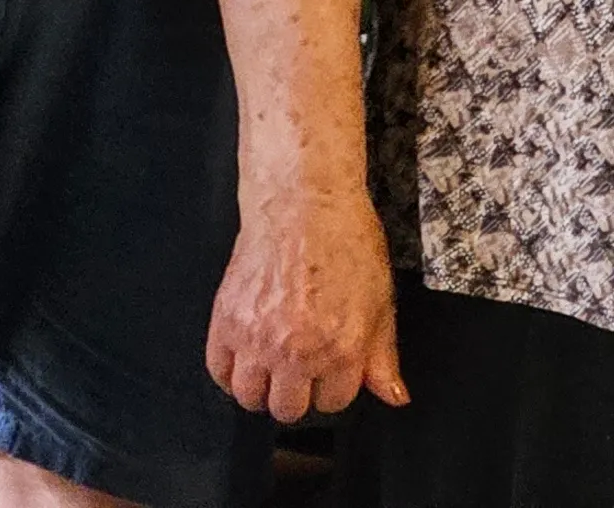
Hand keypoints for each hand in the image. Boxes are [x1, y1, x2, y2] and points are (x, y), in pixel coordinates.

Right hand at [207, 184, 406, 419]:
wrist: (303, 205)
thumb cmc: (346, 243)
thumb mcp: (381, 300)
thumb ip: (383, 356)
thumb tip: (394, 396)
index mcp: (341, 349)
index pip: (333, 402)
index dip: (335, 386)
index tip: (331, 370)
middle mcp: (297, 352)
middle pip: (288, 409)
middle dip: (299, 392)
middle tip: (302, 367)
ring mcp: (257, 341)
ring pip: (250, 398)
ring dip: (263, 387)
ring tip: (274, 364)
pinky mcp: (225, 325)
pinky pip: (219, 373)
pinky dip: (231, 372)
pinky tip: (248, 356)